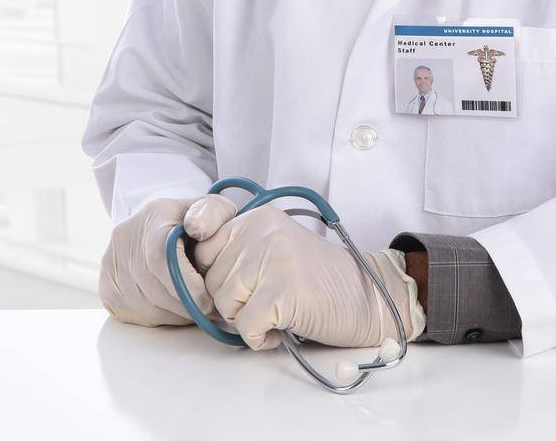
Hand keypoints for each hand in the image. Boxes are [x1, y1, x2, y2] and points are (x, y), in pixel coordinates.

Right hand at [99, 193, 238, 326]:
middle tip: (209, 312)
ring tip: (195, 309)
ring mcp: (111, 263)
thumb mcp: (212, 208)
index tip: (206, 302)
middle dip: (185, 306)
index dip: (184, 285)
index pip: (160, 258)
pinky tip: (175, 308)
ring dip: (175, 316)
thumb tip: (199, 230)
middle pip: (154, 288)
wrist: (160, 222)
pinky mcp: (107, 285)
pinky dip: (159, 318)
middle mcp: (125, 239)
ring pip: (145, 306)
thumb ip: (212, 214)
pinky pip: (134, 315)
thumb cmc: (194, 220)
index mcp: (153, 218)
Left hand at [190, 204, 426, 349]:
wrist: (367, 298)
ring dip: (244, 321)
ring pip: (223, 304)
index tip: (235, 287)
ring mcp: (273, 258)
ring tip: (274, 315)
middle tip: (263, 305)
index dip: (211, 275)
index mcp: (257, 217)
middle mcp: (261, 230)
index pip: (201, 245)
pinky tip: (280, 330)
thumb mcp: (273, 249)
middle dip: (231, 303)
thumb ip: (236, 251)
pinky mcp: (282, 290)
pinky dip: (258, 338)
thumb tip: (187, 278)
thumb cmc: (316, 281)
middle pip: (210, 280)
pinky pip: (245, 326)